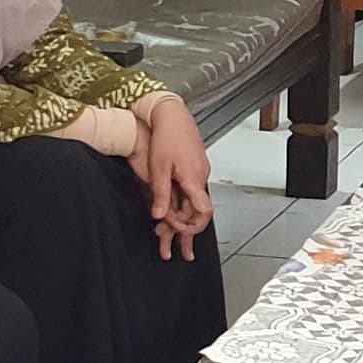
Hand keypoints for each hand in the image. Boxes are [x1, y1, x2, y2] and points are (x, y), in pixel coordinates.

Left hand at [130, 94, 212, 260]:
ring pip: (193, 201)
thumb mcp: (158, 168)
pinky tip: (172, 207)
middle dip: (185, 230)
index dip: (194, 227)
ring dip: (182, 217)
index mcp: (193, 178)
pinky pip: (192, 190)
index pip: (203, 211)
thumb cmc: (167, 136)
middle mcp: (201, 176)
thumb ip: (161, 194)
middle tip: (178, 248)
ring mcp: (200, 171)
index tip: (179, 234)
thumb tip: (160, 215)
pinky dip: (183, 202)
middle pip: (197, 211)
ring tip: (172, 233)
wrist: (172, 114)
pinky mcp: (196, 166)